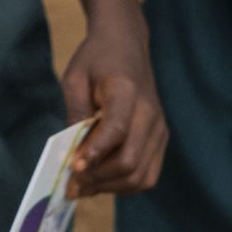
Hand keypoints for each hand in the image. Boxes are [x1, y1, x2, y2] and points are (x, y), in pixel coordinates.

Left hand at [62, 20, 166, 196]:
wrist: (126, 44)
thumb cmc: (96, 59)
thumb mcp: (75, 78)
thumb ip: (75, 114)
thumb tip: (70, 154)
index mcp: (127, 91)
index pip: (116, 129)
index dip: (94, 152)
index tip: (73, 166)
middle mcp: (150, 113)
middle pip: (130, 160)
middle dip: (98, 178)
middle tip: (71, 185)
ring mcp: (159, 128)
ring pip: (141, 175)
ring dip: (110, 187)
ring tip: (83, 187)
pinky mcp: (161, 139)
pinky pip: (148, 175)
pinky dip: (124, 185)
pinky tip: (101, 181)